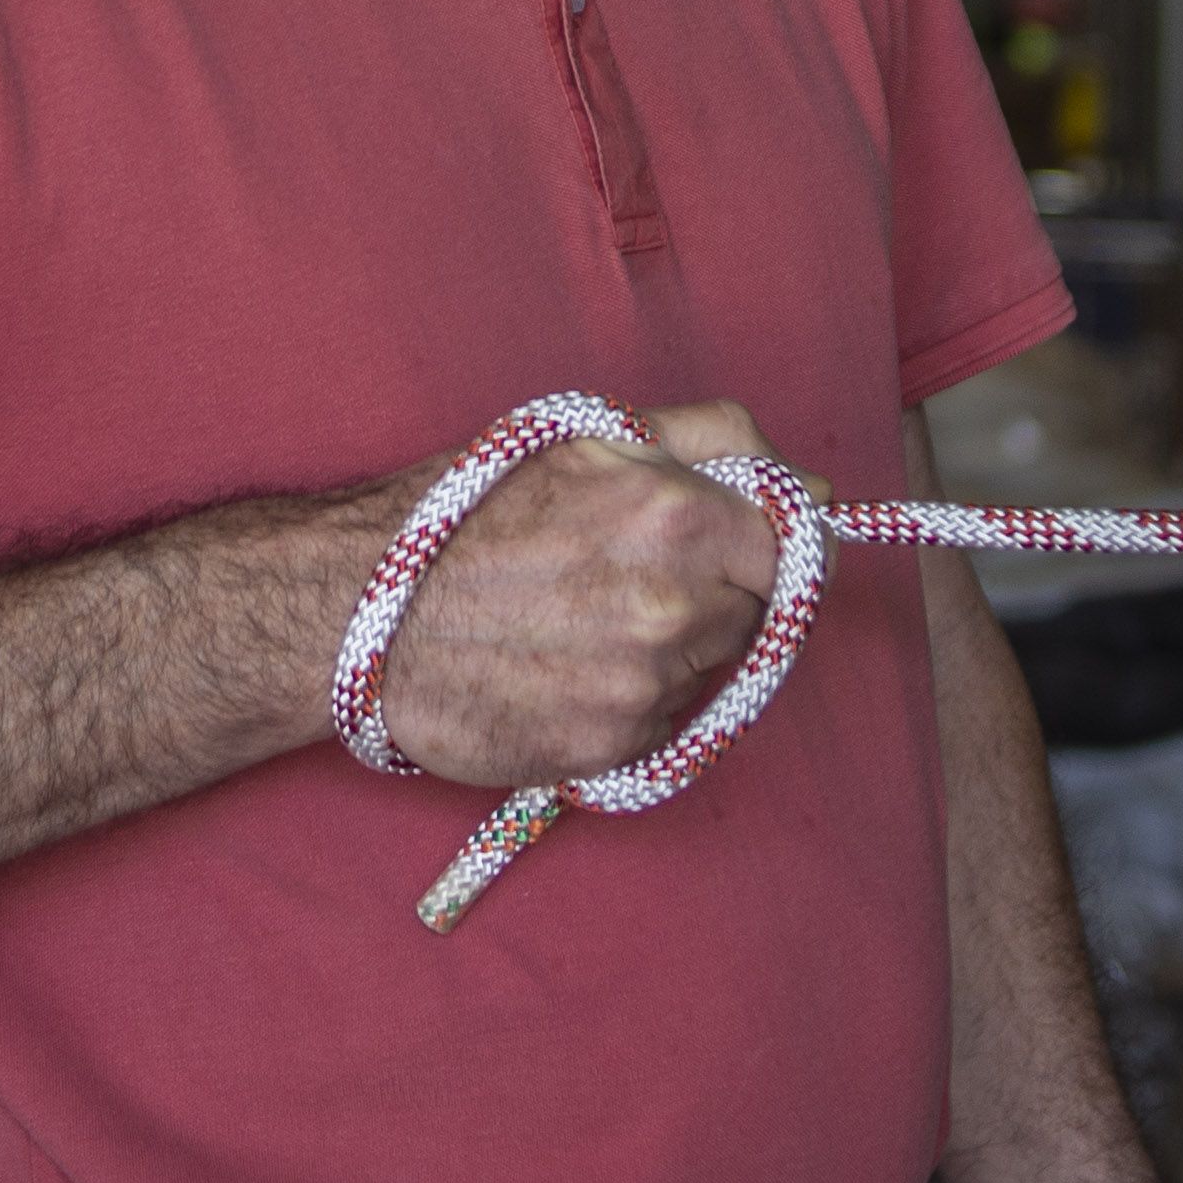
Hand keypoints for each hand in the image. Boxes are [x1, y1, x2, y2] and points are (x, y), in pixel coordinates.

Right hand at [370, 401, 781, 786]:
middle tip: (627, 577)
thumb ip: (718, 443)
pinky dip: (628, 698)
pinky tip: (562, 666)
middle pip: (752, 612)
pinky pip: (660, 721)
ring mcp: (644, 685)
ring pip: (705, 668)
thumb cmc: (471, 512)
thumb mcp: (591, 434)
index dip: (771, 549)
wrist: (365, 614)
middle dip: (712, 594)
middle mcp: (676, 607)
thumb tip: (817, 487)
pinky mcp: (611, 748)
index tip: (743, 552)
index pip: (797, 551)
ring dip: (666, 648)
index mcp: (680, 515)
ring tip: (579, 618)